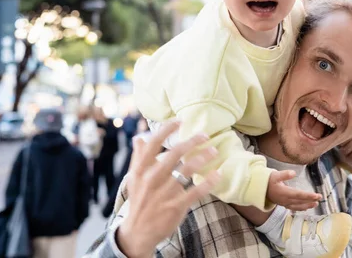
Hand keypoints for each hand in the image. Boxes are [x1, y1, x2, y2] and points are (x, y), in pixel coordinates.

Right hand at [116, 120, 219, 257]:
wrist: (138, 231)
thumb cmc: (139, 200)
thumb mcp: (133, 178)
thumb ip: (138, 157)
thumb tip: (139, 137)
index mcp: (141, 170)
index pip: (153, 143)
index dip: (167, 129)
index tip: (180, 120)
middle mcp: (152, 179)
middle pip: (175, 153)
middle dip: (192, 141)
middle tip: (205, 135)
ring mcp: (165, 193)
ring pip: (187, 169)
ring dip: (203, 157)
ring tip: (213, 150)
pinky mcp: (176, 206)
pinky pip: (196, 190)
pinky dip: (209, 182)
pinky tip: (218, 173)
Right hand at [266, 170, 322, 211]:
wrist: (259, 189)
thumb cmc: (268, 181)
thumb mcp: (275, 175)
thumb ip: (284, 174)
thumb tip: (293, 173)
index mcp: (284, 192)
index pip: (299, 195)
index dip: (308, 195)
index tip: (317, 195)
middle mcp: (285, 199)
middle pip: (300, 201)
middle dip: (310, 200)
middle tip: (320, 198)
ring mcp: (284, 203)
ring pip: (298, 206)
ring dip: (307, 205)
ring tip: (315, 204)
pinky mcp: (283, 204)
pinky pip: (294, 208)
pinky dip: (300, 208)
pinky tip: (305, 208)